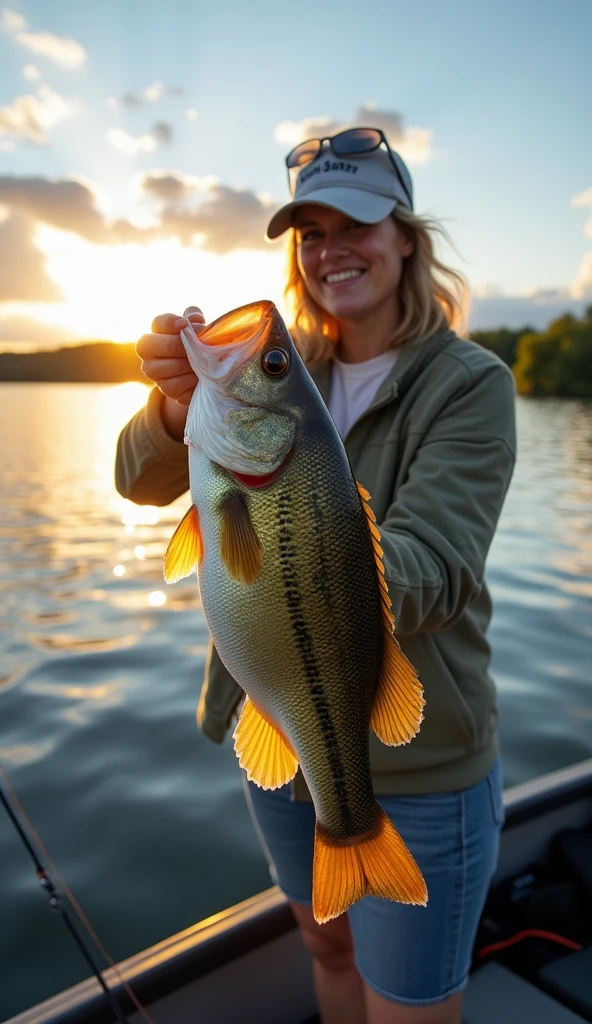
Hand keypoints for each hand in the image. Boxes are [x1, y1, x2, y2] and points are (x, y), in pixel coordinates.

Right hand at [136, 306, 203, 440]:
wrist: (202, 375)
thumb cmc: (197, 346)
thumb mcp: (197, 328)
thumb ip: (194, 319)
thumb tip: (194, 318)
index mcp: (156, 332)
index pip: (158, 323)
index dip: (170, 322)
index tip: (184, 324)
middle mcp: (148, 352)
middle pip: (158, 345)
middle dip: (181, 345)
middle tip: (198, 346)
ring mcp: (154, 372)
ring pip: (171, 366)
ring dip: (191, 363)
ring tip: (203, 362)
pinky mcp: (166, 389)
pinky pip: (178, 385)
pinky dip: (192, 380)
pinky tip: (199, 377)